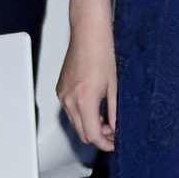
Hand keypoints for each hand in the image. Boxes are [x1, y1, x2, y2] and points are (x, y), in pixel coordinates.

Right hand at [58, 7, 117, 151]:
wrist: (90, 33)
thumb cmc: (104, 52)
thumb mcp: (116, 85)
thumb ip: (115, 110)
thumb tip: (117, 128)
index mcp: (84, 101)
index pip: (91, 135)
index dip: (105, 144)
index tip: (116, 144)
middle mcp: (69, 100)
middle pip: (81, 132)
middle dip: (98, 136)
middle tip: (116, 134)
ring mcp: (62, 95)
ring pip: (75, 122)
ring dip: (91, 126)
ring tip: (110, 121)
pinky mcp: (61, 89)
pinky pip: (71, 110)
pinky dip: (83, 114)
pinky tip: (98, 109)